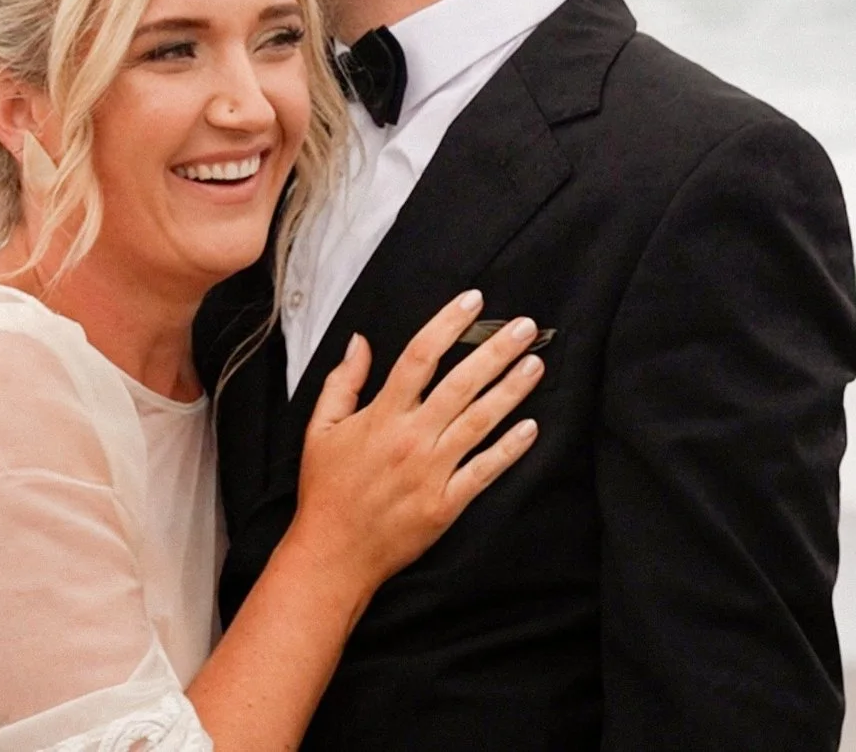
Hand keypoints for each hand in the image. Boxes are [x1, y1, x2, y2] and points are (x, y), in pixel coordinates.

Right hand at [283, 289, 543, 596]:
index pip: (420, 356)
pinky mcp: (446, 504)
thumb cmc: (326, 492)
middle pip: (461, 383)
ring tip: (535, 364)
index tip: (473, 301)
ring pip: (480, 421)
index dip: (448, 324)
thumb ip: (343, 382)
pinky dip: (509, 449)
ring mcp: (431, 472)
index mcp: (381, 416)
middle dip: (496, 351)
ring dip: (511, 390)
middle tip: (525, 328)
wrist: (333, 554)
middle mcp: (411, 438)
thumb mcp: (320, 429)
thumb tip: (360, 341)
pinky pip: (484, 470)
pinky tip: (531, 427)